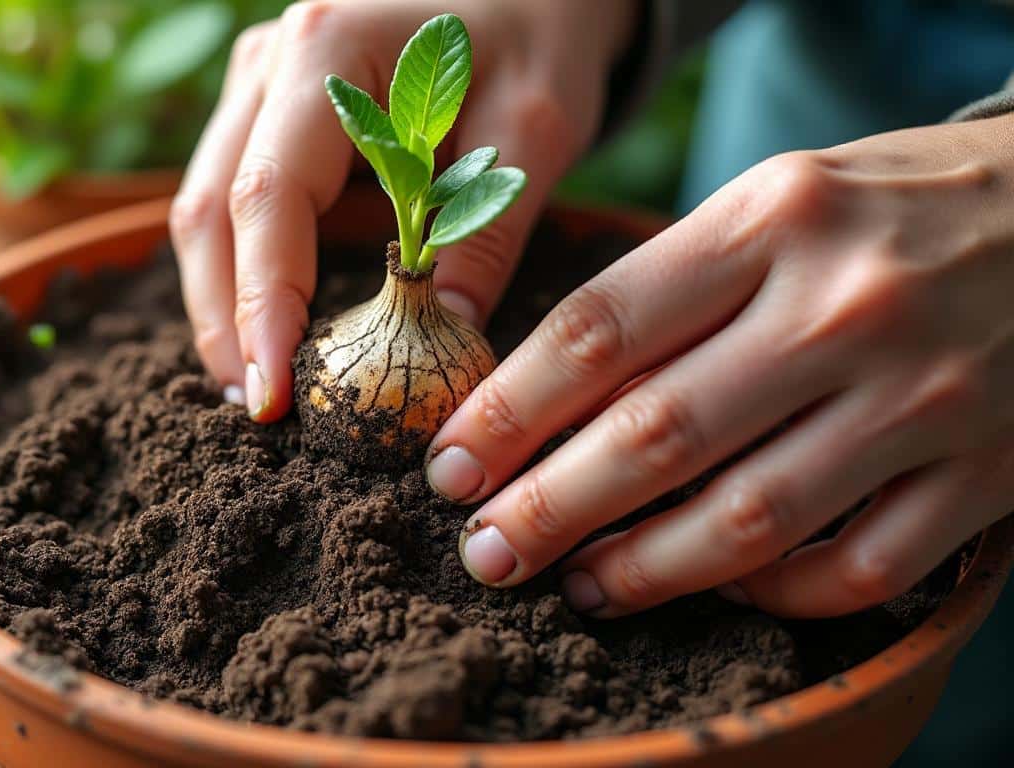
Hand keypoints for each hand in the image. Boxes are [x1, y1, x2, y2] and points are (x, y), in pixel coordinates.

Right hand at [169, 0, 636, 419]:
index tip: (274, 394)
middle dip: (226, 321)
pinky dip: (241, 273)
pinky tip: (270, 331)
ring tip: (258, 384)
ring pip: (203, 212)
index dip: (262, 305)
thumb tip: (440, 349)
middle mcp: (271, 64)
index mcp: (327, 52)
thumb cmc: (536, 38)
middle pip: (209, 211)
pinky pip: (230, 203)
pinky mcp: (267, 114)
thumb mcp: (533, 130)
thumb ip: (484, 234)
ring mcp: (259, 85)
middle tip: (260, 410)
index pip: (267, 197)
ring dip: (223, 305)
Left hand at [429, 114, 1013, 617]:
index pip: (600, 328)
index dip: (508, 412)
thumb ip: (672, 287)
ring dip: (643, 569)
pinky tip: (720, 585)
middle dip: (547, 508)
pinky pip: (860, 569)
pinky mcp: (988, 472)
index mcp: (772, 220)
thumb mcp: (774, 202)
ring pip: (751, 519)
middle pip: (657, 434)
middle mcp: (845, 306)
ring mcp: (925, 396)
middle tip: (485, 550)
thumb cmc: (885, 210)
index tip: (450, 465)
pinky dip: (776, 593)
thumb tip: (545, 400)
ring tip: (575, 585)